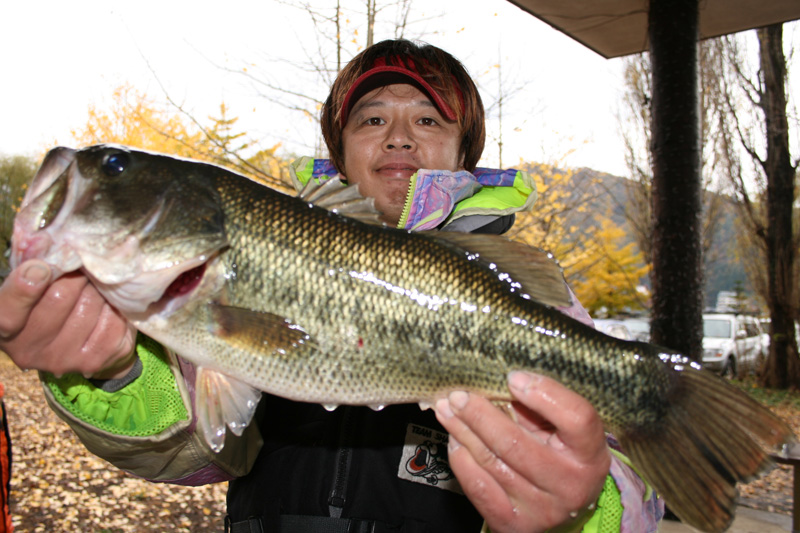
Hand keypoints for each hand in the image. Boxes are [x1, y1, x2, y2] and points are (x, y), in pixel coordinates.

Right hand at [0, 260, 136, 378]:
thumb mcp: (29, 285)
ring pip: (91, 306)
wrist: (73, 343)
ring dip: (98, 288)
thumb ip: (32, 266)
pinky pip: (114, 321)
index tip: (41, 268)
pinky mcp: (95, 361)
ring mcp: (63, 360)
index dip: (25, 288)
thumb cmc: (45, 303)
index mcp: (5, 329)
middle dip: (76, 274)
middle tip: (82, 265)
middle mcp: (30, 351)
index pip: (9, 312)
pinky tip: (109, 303)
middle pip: (60, 298)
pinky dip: (116, 305)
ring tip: (95, 285)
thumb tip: (46, 240)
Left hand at [434, 371, 610, 532]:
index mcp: (590, 454)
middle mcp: (570, 486)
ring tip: (446, 410)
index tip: (512, 377)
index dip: (543, 393)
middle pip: (516, 443)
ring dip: (462, 431)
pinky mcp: (514, 524)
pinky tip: (455, 440)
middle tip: (458, 394)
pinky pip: (478, 486)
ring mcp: (542, 509)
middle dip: (479, 414)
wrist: (564, 506)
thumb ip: (537, 408)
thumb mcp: (562, 430)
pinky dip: (461, 459)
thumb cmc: (561, 455)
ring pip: (491, 462)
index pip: (576, 418)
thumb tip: (494, 384)